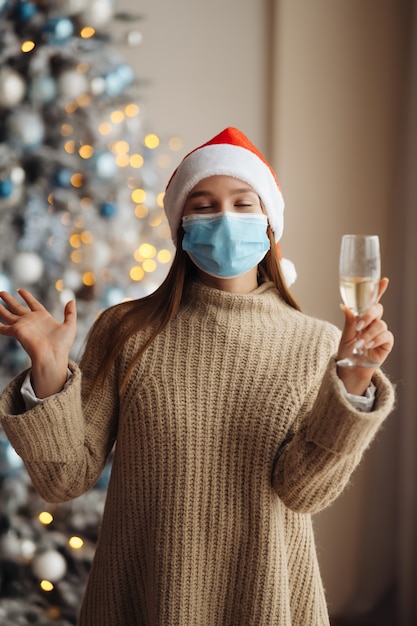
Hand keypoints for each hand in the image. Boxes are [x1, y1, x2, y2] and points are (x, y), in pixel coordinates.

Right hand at [0, 289, 76, 397]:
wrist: (53, 356)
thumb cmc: (62, 344)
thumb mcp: (70, 325)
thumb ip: (70, 313)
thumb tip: (71, 300)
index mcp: (43, 317)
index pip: (32, 303)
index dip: (26, 296)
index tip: (20, 290)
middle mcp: (31, 320)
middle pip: (17, 307)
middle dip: (9, 300)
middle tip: (1, 292)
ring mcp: (23, 326)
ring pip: (8, 314)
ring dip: (1, 308)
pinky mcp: (17, 332)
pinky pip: (3, 328)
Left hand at [336, 278, 393, 395]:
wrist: (350, 368)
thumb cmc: (347, 351)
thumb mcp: (345, 335)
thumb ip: (349, 321)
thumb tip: (345, 306)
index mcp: (362, 317)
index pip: (372, 301)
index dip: (379, 290)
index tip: (384, 280)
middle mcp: (373, 322)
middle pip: (377, 309)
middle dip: (369, 315)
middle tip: (358, 326)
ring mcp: (381, 332)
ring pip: (380, 324)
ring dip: (369, 333)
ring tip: (360, 344)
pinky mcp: (386, 342)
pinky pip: (385, 335)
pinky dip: (375, 340)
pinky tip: (368, 346)